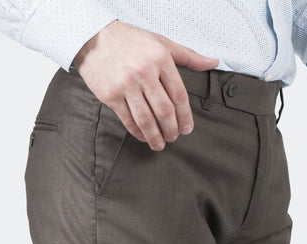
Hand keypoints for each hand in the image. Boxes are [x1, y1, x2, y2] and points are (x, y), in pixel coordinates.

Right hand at [73, 21, 220, 150]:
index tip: (187, 129)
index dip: (185, 116)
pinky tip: (144, 136)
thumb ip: (188, 56)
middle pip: (164, 111)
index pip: (179, 95)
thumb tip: (213, 62)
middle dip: (172, 129)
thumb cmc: (129, 40)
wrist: (94, 38)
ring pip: (147, 119)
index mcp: (160, 59)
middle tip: (174, 137)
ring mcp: (126, 85)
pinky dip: (138, 132)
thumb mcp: (161, 42)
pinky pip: (128, 121)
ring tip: (160, 143)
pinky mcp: (111, 95)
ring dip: (156, 136)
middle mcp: (144, 72)